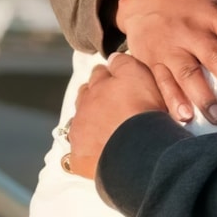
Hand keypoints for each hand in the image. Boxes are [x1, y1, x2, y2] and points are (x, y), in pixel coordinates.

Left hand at [67, 53, 166, 178]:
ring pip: (79, 122)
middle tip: (109, 103)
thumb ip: (123, 63)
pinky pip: (75, 154)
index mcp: (98, 85)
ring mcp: (79, 133)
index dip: (108, 76)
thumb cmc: (141, 111)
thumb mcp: (138, 75)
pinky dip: (83, 152)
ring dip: (88, 123)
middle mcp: (84, 107)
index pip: (100, 74)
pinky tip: (93, 154)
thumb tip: (112, 58)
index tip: (115, 80)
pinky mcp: (78, 158)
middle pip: (85, 96)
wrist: (138, 149)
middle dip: (94, 96)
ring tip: (103, 129)